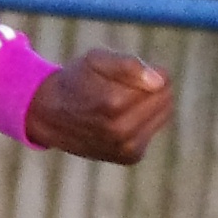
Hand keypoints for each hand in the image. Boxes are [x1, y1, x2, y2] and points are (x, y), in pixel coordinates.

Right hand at [25, 49, 172, 163]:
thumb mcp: (95, 60)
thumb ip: (128, 65)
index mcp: (112, 103)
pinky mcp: (130, 157)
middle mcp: (120, 130)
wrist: (51, 116)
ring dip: (150, 104)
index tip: (129, 73)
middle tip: (127, 85)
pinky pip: (152, 130)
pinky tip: (121, 118)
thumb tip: (160, 81)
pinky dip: (143, 121)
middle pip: (165, 98)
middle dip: (153, 87)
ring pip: (164, 114)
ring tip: (123, 100)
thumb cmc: (77, 82)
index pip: (162, 81)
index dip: (151, 71)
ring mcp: (126, 147)